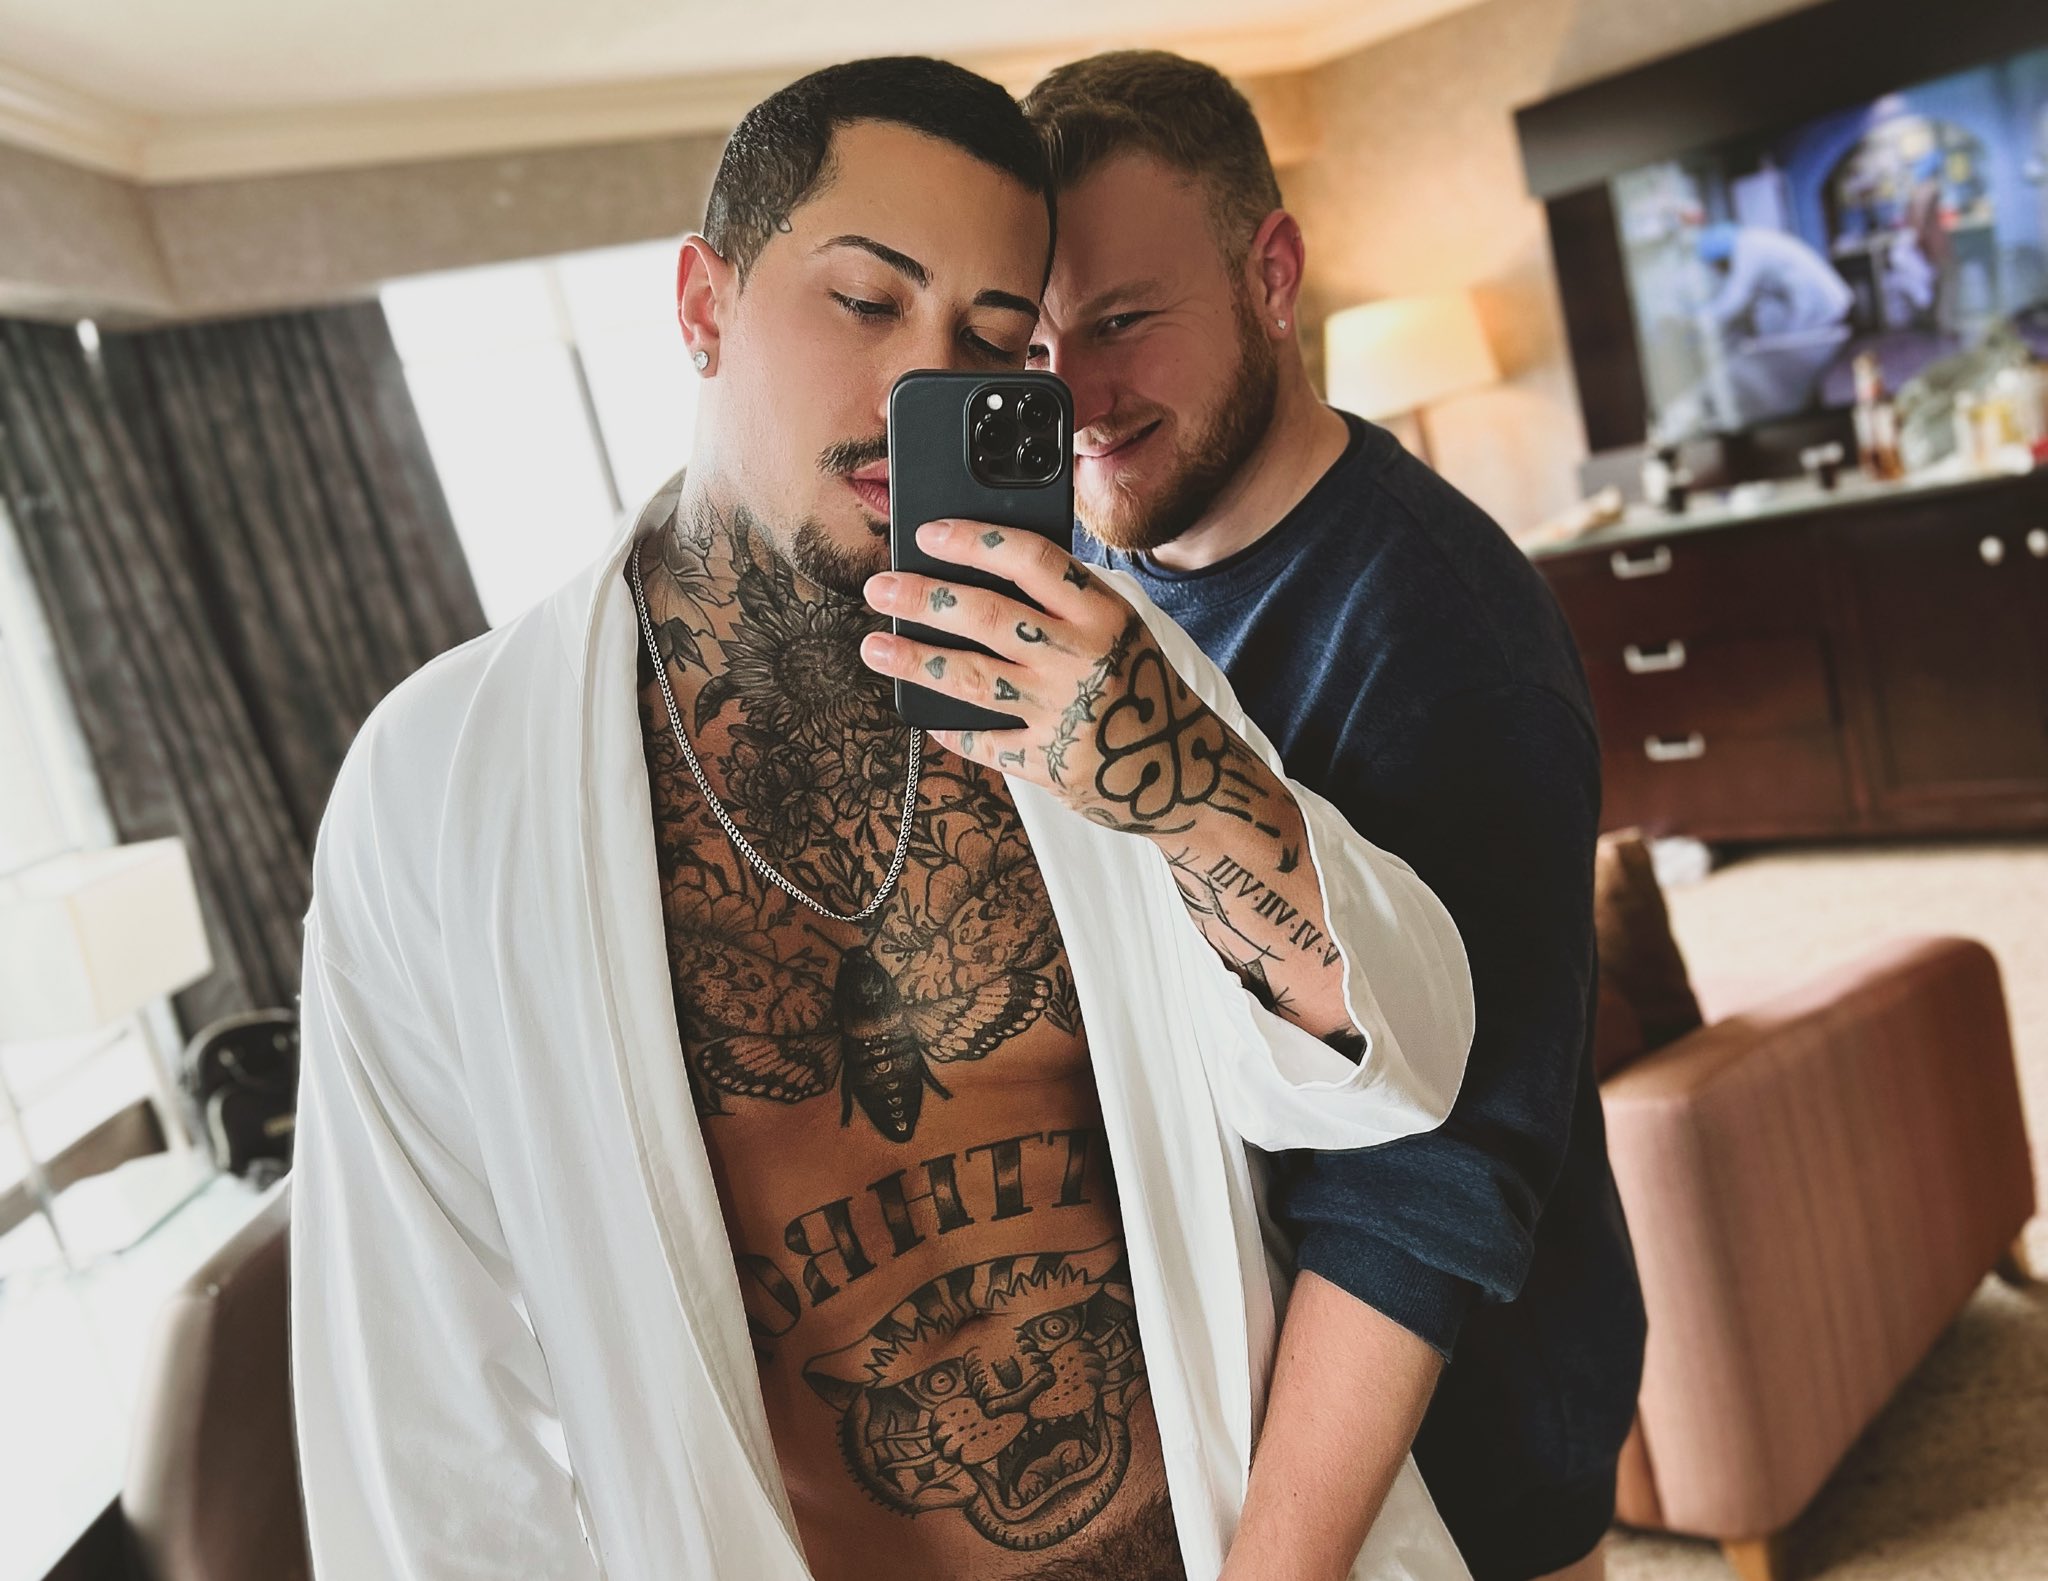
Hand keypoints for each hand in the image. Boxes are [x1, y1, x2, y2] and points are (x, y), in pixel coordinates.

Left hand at [859, 520, 1261, 834]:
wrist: (1186, 770)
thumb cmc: (1142, 688)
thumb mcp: (1121, 631)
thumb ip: (1065, 605)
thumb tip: (976, 573)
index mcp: (1103, 613)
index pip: (1031, 558)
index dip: (973, 540)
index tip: (928, 534)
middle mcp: (1082, 657)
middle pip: (986, 614)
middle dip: (923, 597)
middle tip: (880, 587)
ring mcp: (1064, 712)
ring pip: (972, 677)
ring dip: (914, 659)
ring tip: (875, 646)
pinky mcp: (1050, 762)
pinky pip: (986, 741)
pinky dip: (951, 729)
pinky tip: (924, 714)